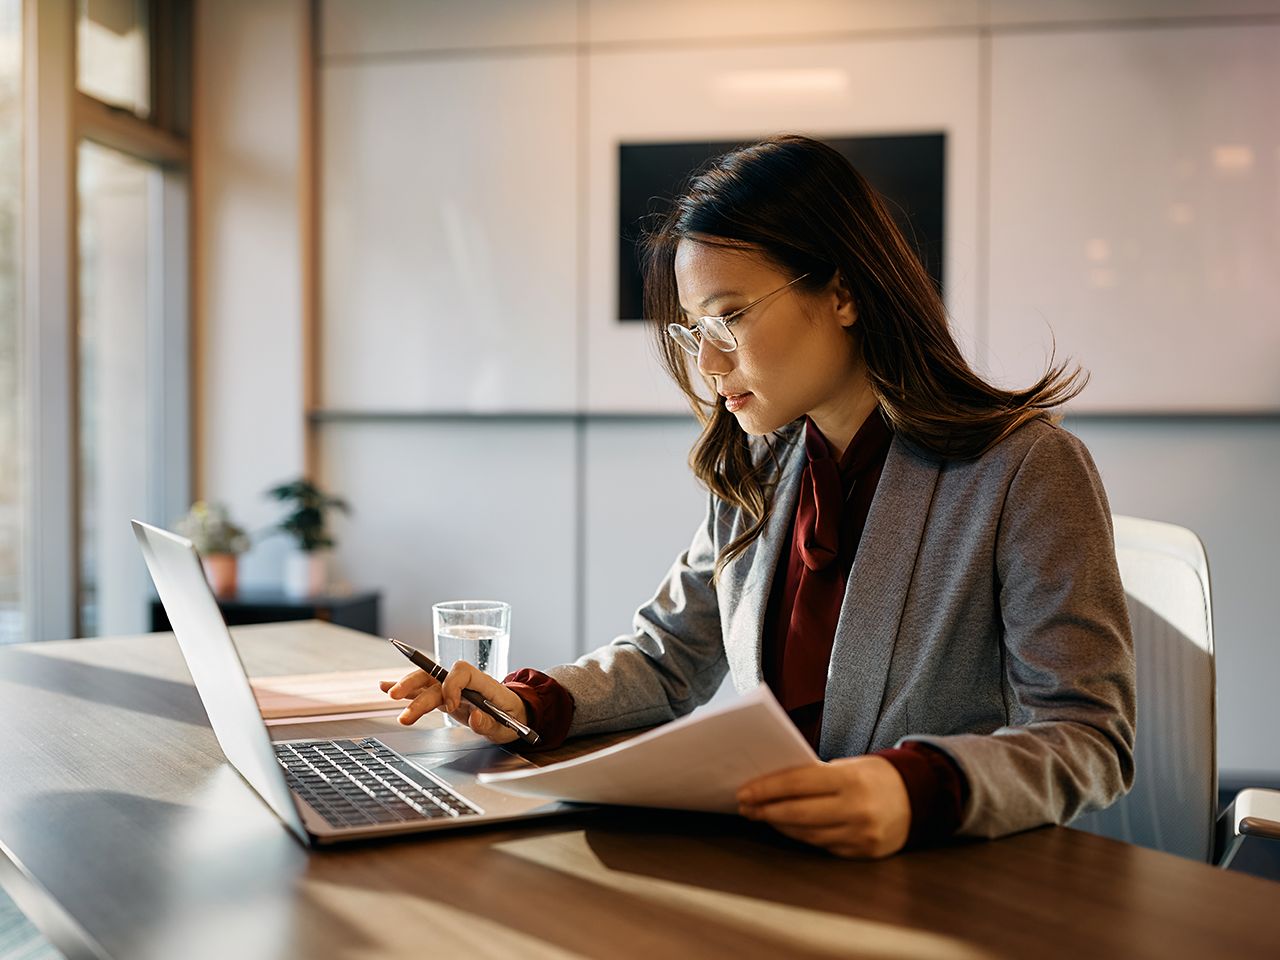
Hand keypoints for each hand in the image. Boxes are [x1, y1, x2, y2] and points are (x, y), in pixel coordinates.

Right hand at [379, 660, 529, 744]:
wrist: (514, 715)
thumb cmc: (512, 717)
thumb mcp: (507, 726)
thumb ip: (490, 722)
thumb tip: (475, 716)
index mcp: (483, 684)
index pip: (462, 672)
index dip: (452, 686)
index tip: (451, 706)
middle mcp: (465, 683)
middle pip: (437, 675)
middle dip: (416, 684)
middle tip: (398, 696)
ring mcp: (453, 690)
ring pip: (426, 682)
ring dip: (407, 687)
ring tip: (387, 691)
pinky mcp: (445, 699)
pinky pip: (424, 691)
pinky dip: (407, 690)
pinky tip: (387, 688)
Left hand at [737, 755, 910, 858]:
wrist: (920, 798)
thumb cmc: (875, 776)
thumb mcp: (848, 765)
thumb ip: (815, 776)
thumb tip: (771, 785)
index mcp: (852, 779)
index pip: (797, 784)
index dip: (766, 788)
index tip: (745, 791)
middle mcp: (857, 809)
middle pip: (798, 814)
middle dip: (766, 810)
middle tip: (746, 806)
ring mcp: (861, 835)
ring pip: (807, 834)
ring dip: (779, 825)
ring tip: (761, 815)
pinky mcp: (863, 853)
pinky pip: (822, 846)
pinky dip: (801, 836)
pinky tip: (787, 828)